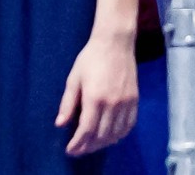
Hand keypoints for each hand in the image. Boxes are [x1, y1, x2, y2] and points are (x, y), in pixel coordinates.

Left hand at [56, 33, 138, 155]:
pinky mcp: (134, 100)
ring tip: (92, 145)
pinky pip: (129, 125)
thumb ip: (68, 103)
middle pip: (101, 136)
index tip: (70, 150)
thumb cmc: (90, 58)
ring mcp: (126, 103)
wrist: (115, 43)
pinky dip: (119, 134)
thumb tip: (60, 124)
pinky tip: (111, 136)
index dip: (78, 144)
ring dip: (103, 143)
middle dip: (89, 146)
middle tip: (79, 149)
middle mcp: (112, 104)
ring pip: (116, 133)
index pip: (86, 130)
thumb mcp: (74, 78)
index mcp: (94, 98)